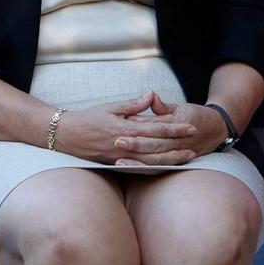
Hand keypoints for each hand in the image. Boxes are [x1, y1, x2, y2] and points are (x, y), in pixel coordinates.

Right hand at [54, 92, 198, 164]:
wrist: (66, 136)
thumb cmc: (88, 119)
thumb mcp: (111, 107)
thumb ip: (133, 104)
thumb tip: (152, 95)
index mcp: (126, 129)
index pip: (156, 128)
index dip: (175, 128)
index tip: (191, 127)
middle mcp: (126, 146)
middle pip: (158, 148)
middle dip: (178, 146)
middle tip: (196, 145)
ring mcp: (122, 158)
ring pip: (151, 162)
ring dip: (170, 160)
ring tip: (187, 158)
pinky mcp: (117, 165)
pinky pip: (140, 169)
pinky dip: (155, 168)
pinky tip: (166, 167)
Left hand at [114, 96, 227, 166]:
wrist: (218, 130)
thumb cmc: (196, 115)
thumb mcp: (181, 107)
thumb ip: (163, 106)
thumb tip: (151, 96)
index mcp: (179, 124)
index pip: (156, 125)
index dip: (140, 125)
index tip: (123, 123)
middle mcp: (180, 141)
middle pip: (155, 144)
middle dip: (136, 145)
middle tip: (118, 142)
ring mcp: (179, 154)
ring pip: (157, 160)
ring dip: (138, 162)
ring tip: (119, 162)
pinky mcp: (178, 162)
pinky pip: (160, 168)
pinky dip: (146, 170)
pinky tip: (131, 170)